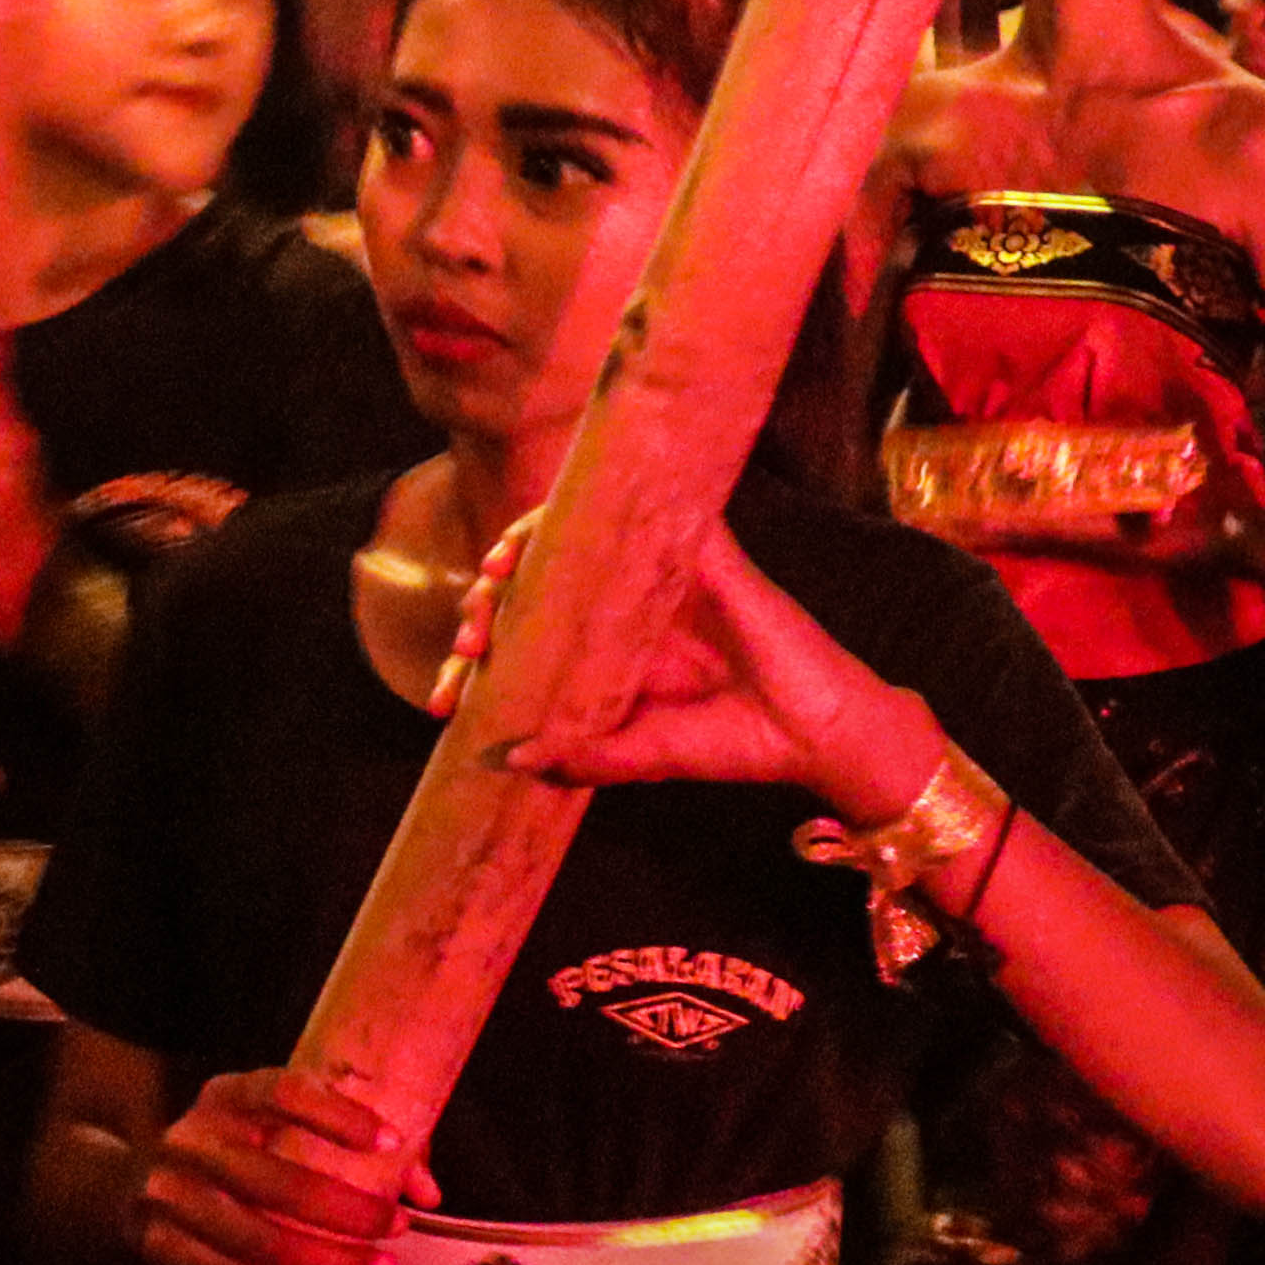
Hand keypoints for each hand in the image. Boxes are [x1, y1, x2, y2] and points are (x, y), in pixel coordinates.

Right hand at [137, 1067, 436, 1264]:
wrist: (130, 1188)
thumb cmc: (232, 1156)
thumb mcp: (270, 1131)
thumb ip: (350, 1147)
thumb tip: (426, 1191)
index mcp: (222, 1096)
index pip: (281, 1091)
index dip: (337, 1114)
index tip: (393, 1139)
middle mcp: (190, 1140)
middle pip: (276, 1180)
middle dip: (347, 1210)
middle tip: (398, 1226)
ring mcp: (168, 1196)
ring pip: (261, 1240)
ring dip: (330, 1260)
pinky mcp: (162, 1247)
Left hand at [461, 516, 939, 816]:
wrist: (818, 735)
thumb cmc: (738, 742)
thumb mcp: (646, 755)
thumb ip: (585, 755)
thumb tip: (508, 758)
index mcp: (606, 646)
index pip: (527, 633)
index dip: (478, 655)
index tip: (446, 701)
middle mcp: (625, 601)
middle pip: (536, 576)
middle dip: (486, 604)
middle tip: (470, 645)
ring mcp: (661, 572)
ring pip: (574, 532)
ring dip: (521, 547)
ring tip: (492, 583)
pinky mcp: (703, 553)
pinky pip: (646, 508)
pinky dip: (596, 507)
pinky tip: (554, 528)